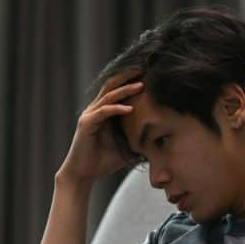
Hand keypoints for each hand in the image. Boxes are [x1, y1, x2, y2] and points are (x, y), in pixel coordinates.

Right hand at [58, 68, 143, 182]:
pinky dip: (116, 109)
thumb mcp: (127, 146)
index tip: (148, 74)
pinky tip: (130, 109)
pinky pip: (103, 112)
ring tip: (141, 85)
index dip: (130, 80)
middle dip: (127, 76)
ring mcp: (89, 115)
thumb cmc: (104, 161)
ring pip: (108, 96)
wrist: (83, 174)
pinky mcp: (86, 124)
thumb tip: (161, 139)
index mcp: (103, 112)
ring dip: (125, 90)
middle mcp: (95, 109)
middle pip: (111, 85)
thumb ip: (139, 138)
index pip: (117, 89)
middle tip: (144, 69)